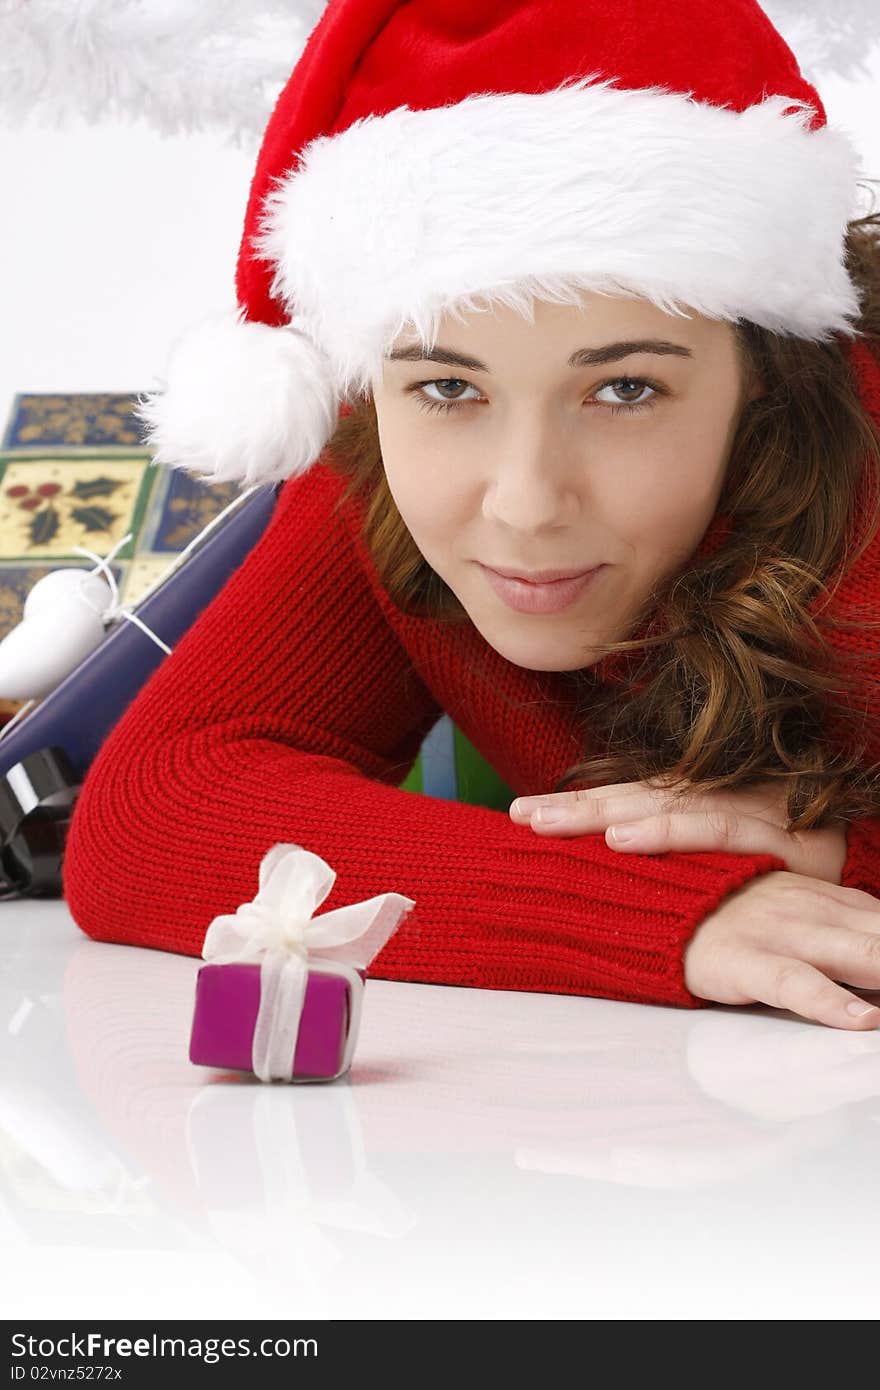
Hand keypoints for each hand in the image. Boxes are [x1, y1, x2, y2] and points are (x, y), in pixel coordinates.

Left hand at [509, 776, 848, 884]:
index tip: (518, 814)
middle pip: (637, 795)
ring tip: (559, 825)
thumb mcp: (727, 868)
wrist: (862, 875)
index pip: (628, 799)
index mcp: (701, 805)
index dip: (575, 804)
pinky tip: (624, 838)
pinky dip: (669, 830)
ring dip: (610, 814)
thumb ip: (679, 863)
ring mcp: (751, 810)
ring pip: (668, 805)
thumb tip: (608, 858)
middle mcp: (721, 799)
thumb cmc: (791, 872)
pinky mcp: (778, 832)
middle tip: (521, 816)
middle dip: (576, 807)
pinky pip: (717, 827)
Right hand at [681, 869, 879, 1030]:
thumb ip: (848, 927)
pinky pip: (797, 983)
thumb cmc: (737, 913)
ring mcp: (785, 934)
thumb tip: (879, 956)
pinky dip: (833, 1003)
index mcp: (833, 900)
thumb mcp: (798, 906)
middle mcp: (818, 911)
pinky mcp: (749, 961)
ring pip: (862, 955)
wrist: (661, 902)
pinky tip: (863, 1019)